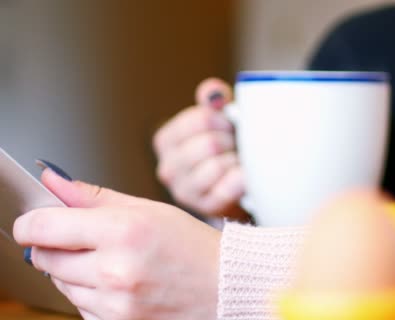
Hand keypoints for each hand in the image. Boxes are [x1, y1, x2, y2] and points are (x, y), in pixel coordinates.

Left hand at [13, 169, 220, 319]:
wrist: (224, 285)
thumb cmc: (192, 245)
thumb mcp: (148, 209)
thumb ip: (94, 196)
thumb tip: (54, 181)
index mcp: (123, 231)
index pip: (43, 227)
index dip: (31, 223)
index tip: (34, 223)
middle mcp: (116, 270)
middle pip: (44, 258)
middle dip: (54, 246)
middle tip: (82, 239)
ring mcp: (116, 303)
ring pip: (61, 284)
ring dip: (74, 271)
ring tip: (112, 261)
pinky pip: (80, 307)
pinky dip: (90, 294)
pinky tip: (118, 283)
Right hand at [153, 78, 247, 220]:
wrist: (238, 188)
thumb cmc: (226, 147)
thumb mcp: (219, 118)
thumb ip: (214, 98)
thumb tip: (213, 93)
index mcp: (166, 140)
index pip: (201, 119)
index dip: (224, 120)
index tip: (230, 126)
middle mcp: (168, 168)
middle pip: (209, 144)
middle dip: (230, 142)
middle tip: (236, 146)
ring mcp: (183, 191)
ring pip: (217, 166)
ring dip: (235, 162)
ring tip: (237, 162)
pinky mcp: (202, 208)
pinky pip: (226, 189)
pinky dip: (240, 180)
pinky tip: (243, 176)